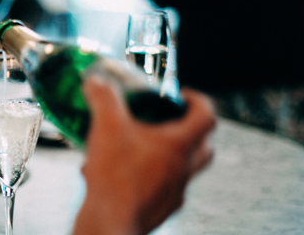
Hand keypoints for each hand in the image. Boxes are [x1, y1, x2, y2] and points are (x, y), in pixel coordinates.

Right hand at [72, 78, 215, 234]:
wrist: (110, 222)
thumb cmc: (116, 179)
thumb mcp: (106, 126)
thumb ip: (103, 97)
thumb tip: (97, 83)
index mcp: (179, 146)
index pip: (207, 116)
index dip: (198, 101)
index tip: (182, 96)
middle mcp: (183, 170)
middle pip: (204, 146)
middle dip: (190, 130)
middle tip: (170, 121)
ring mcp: (174, 192)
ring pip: (184, 169)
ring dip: (169, 156)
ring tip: (142, 148)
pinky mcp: (159, 209)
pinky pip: (162, 189)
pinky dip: (149, 178)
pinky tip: (125, 174)